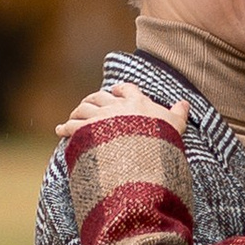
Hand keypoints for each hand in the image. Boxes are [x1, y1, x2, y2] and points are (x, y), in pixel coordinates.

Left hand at [58, 92, 189, 142]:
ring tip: (72, 118)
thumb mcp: (175, 126)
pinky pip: (72, 126)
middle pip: (100, 97)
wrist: (141, 154)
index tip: (115, 91)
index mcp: (136, 102)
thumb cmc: (161, 141)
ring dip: (77, 112)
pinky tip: (60, 131)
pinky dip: (65, 128)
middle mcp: (116, 106)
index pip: (126, 90)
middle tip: (90, 105)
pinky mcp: (86, 131)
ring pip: (83, 108)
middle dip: (93, 100)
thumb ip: (178, 114)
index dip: (120, 90)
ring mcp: (99, 117)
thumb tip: (184, 103)